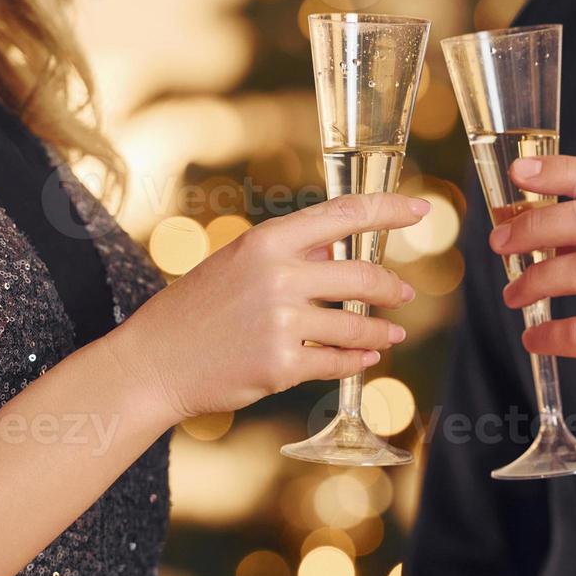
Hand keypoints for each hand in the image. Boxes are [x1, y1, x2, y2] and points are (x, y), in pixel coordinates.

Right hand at [103, 192, 428, 425]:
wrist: (153, 362)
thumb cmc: (197, 310)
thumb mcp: (238, 264)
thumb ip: (291, 257)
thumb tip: (342, 251)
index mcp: (268, 241)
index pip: (343, 215)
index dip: (389, 210)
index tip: (422, 209)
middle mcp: (278, 277)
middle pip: (361, 276)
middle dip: (391, 286)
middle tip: (404, 292)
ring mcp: (280, 323)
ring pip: (356, 325)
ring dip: (381, 331)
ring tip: (391, 333)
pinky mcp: (281, 366)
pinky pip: (337, 362)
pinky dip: (357, 360)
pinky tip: (365, 358)